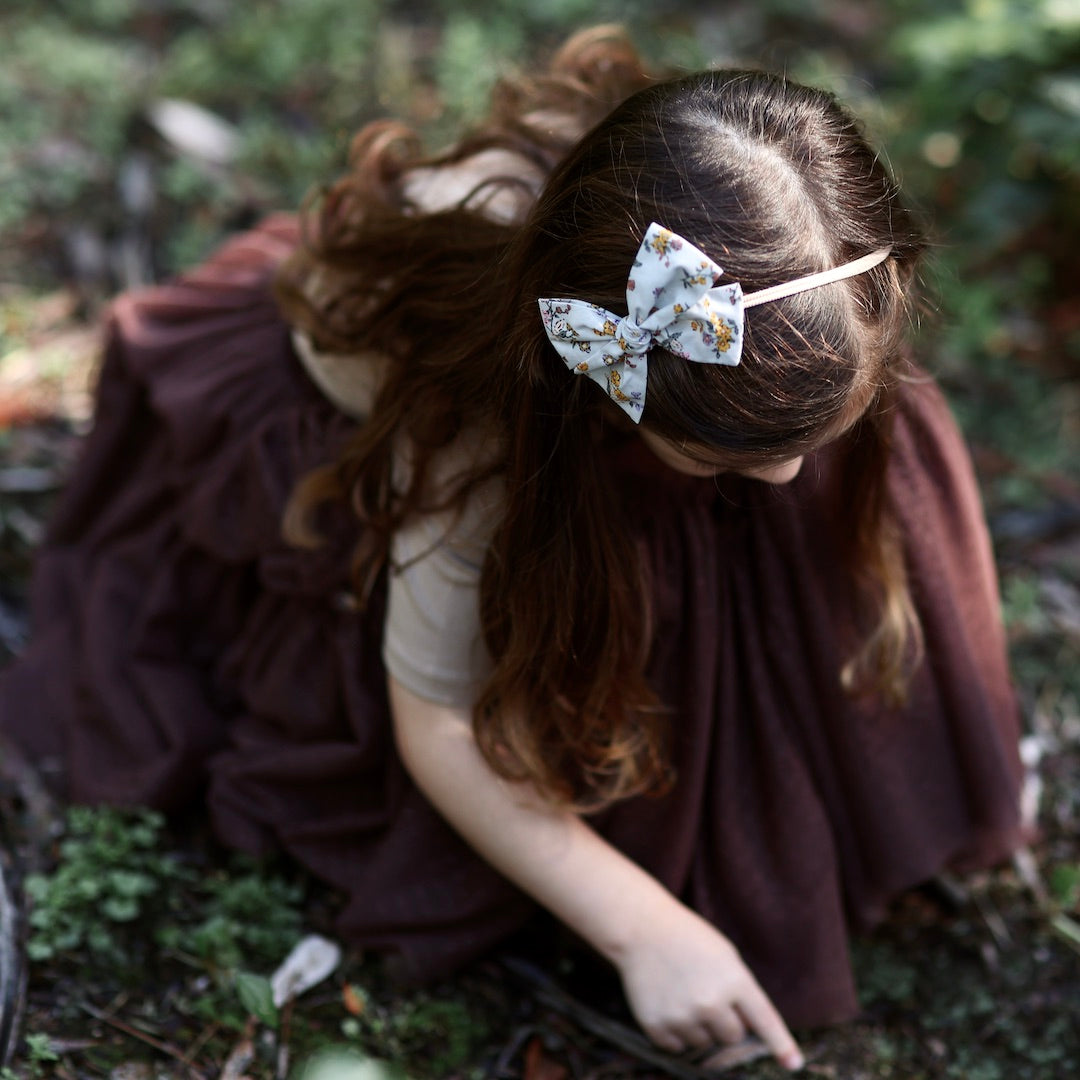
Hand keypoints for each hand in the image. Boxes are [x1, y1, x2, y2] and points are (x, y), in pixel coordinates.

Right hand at [614, 901, 803, 1070]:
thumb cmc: (689, 939)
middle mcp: (710, 1002)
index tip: (793, 1064)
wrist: (642, 928)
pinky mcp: (657, 1025)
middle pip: (732, 1037)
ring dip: (699, 1027)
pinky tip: (668, 1003)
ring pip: (704, 1043)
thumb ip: (740, 991)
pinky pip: (677, 1047)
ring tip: (683, 994)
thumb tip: (748, 1033)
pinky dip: (675, 1032)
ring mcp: (682, 1016)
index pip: (764, 1021)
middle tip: (708, 996)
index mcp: (734, 980)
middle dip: (726, 1023)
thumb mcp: (725, 956)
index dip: (781, 1045)